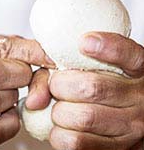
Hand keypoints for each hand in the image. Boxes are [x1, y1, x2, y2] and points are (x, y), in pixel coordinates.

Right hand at [0, 34, 53, 146]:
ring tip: (8, 92)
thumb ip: (5, 46)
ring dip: (13, 98)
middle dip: (22, 75)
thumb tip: (44, 53)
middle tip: (22, 76)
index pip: (1, 47)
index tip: (52, 58)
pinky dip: (10, 123)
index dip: (32, 53)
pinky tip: (6, 112)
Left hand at [49, 32, 143, 149]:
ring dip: (59, 111)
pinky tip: (63, 125)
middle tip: (56, 85)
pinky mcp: (117, 149)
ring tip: (61, 106)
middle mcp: (139, 98)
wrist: (130, 118)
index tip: (83, 42)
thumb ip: (78, 61)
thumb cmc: (107, 83)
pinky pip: (77, 142)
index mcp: (137, 70)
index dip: (107, 47)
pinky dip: (59, 133)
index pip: (128, 54)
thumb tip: (46, 80)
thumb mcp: (103, 65)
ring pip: (83, 118)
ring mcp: (131, 127)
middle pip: (91, 88)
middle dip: (60, 85)